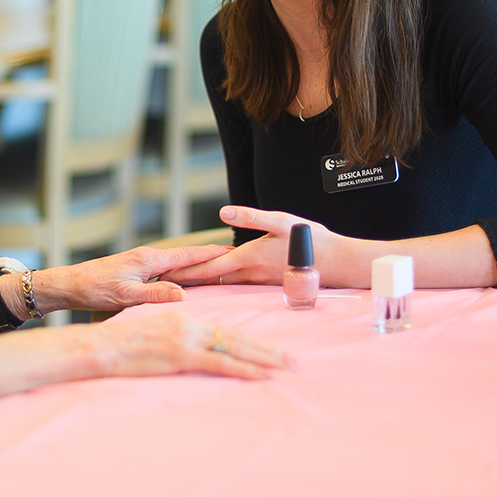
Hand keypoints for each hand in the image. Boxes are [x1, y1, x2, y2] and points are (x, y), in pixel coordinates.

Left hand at [34, 245, 230, 312]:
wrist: (70, 285)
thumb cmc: (94, 289)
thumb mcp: (125, 296)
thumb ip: (154, 295)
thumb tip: (184, 296)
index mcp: (150, 260)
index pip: (189, 255)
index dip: (212, 254)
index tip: (234, 251)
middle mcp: (149, 257)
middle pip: (187, 256)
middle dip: (211, 257)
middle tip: (236, 257)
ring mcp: (143, 263)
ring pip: (178, 262)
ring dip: (198, 264)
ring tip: (219, 267)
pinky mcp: (137, 271)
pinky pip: (168, 269)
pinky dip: (183, 272)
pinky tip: (187, 279)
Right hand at [93, 310, 294, 379]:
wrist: (103, 345)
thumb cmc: (123, 343)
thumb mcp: (156, 332)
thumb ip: (178, 336)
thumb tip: (194, 347)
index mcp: (186, 318)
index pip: (226, 329)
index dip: (252, 340)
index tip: (271, 349)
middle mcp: (192, 324)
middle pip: (238, 336)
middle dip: (268, 349)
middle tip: (293, 360)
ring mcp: (188, 338)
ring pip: (235, 347)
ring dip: (264, 358)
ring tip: (286, 366)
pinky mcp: (182, 354)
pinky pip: (220, 362)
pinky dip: (244, 368)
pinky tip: (262, 375)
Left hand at [157, 207, 336, 286]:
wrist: (337, 262)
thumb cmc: (310, 239)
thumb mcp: (280, 220)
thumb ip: (250, 217)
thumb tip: (223, 211)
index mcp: (248, 258)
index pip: (208, 269)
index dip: (184, 271)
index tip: (163, 275)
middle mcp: (250, 273)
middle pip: (211, 279)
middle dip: (185, 280)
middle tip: (160, 283)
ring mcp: (259, 280)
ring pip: (223, 283)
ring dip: (202, 283)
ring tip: (179, 283)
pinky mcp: (267, 281)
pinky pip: (237, 284)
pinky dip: (221, 283)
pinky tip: (215, 283)